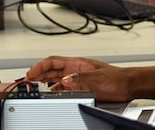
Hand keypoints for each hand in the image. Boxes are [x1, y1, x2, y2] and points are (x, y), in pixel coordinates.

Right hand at [25, 56, 154, 101]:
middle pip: (51, 69)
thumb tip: (64, 80)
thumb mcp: (98, 78)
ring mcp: (77, 79)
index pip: (54, 61)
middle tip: (26, 80)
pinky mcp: (81, 88)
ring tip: (33, 86)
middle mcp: (76, 70)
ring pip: (55, 79)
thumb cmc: (118, 78)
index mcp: (78, 63)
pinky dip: (53, 90)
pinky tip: (49, 93)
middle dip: (37, 73)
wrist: (128, 86)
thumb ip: (81, 79)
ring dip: (43, 82)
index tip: (30, 72)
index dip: (40, 66)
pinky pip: (62, 88)